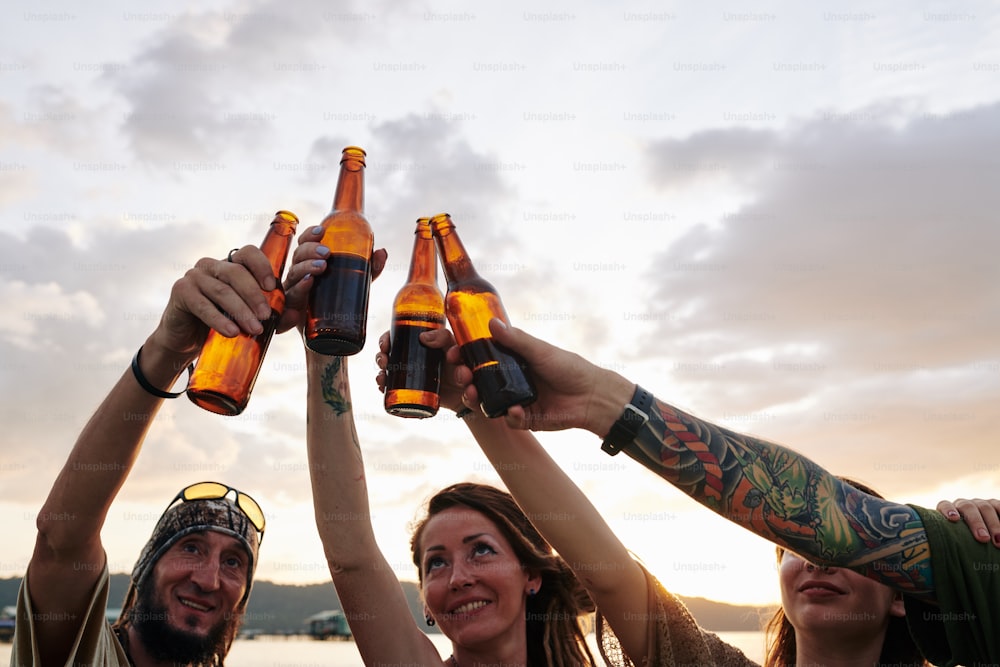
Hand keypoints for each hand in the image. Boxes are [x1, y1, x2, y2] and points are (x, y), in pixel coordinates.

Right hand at [150, 246, 277, 357]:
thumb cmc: (223, 323)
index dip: (261, 266)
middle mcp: (212, 265)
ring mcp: (194, 276)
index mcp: (232, 265)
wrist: (187, 340)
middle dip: (254, 295)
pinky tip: (231, 332)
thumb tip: (296, 315)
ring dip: (240, 310)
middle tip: (266, 316)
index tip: (272, 286)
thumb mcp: (250, 317)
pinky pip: (202, 304)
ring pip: (222, 290)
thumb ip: (274, 315)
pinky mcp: (180, 291)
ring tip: (254, 329)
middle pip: (236, 272)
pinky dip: (219, 319)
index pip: (248, 253)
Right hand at [281, 225, 387, 333]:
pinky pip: (290, 298)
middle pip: (298, 256)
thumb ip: (369, 268)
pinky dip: (298, 290)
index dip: (310, 235)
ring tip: (321, 267)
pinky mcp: (291, 311)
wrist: (329, 337)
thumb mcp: (357, 283)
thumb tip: (382, 252)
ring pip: (293, 275)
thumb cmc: (339, 302)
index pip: (304, 244)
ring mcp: (293, 292)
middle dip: (310, 251)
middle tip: (327, 253)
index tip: (322, 230)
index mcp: (309, 264)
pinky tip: (308, 283)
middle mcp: (298, 275)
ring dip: (305, 268)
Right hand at [375, 327, 464, 411]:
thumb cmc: (464, 364)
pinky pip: (396, 392)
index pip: (398, 336)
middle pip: (389, 355)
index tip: (384, 345)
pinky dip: (387, 391)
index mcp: (423, 344)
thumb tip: (424, 338)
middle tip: (383, 361)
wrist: (472, 392)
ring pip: (389, 373)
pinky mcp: (415, 393)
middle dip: (381, 357)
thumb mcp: (455, 345)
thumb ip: (443, 338)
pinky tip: (383, 389)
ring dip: (382, 375)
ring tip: (382, 379)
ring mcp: (414, 376)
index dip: (387, 339)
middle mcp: (415, 359)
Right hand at [445, 319, 632, 433]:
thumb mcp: (539, 350)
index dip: (464, 357)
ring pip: (487, 403)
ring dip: (478, 399)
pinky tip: (516, 410)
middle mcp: (510, 381)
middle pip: (478, 381)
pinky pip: (509, 420)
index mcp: (511, 361)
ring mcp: (515, 400)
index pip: (480, 359)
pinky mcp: (525, 419)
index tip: (452, 353)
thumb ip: (515, 340)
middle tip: (462, 376)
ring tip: (475, 394)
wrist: (591, 396)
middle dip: (465, 379)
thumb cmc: (568, 367)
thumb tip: (490, 323)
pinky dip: (510, 416)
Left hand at [937, 498, 999, 545]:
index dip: (948, 511)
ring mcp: (980, 504)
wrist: (980, 537)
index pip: (945, 506)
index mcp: (950, 513)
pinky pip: (998, 506)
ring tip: (998, 540)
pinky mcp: (994, 504)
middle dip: (976, 523)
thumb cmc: (964, 545)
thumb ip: (955, 545)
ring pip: (984, 507)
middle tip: (983, 539)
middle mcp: (964, 506)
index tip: (953, 519)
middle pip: (967, 508)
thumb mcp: (958, 544)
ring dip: (993, 524)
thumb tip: (948, 561)